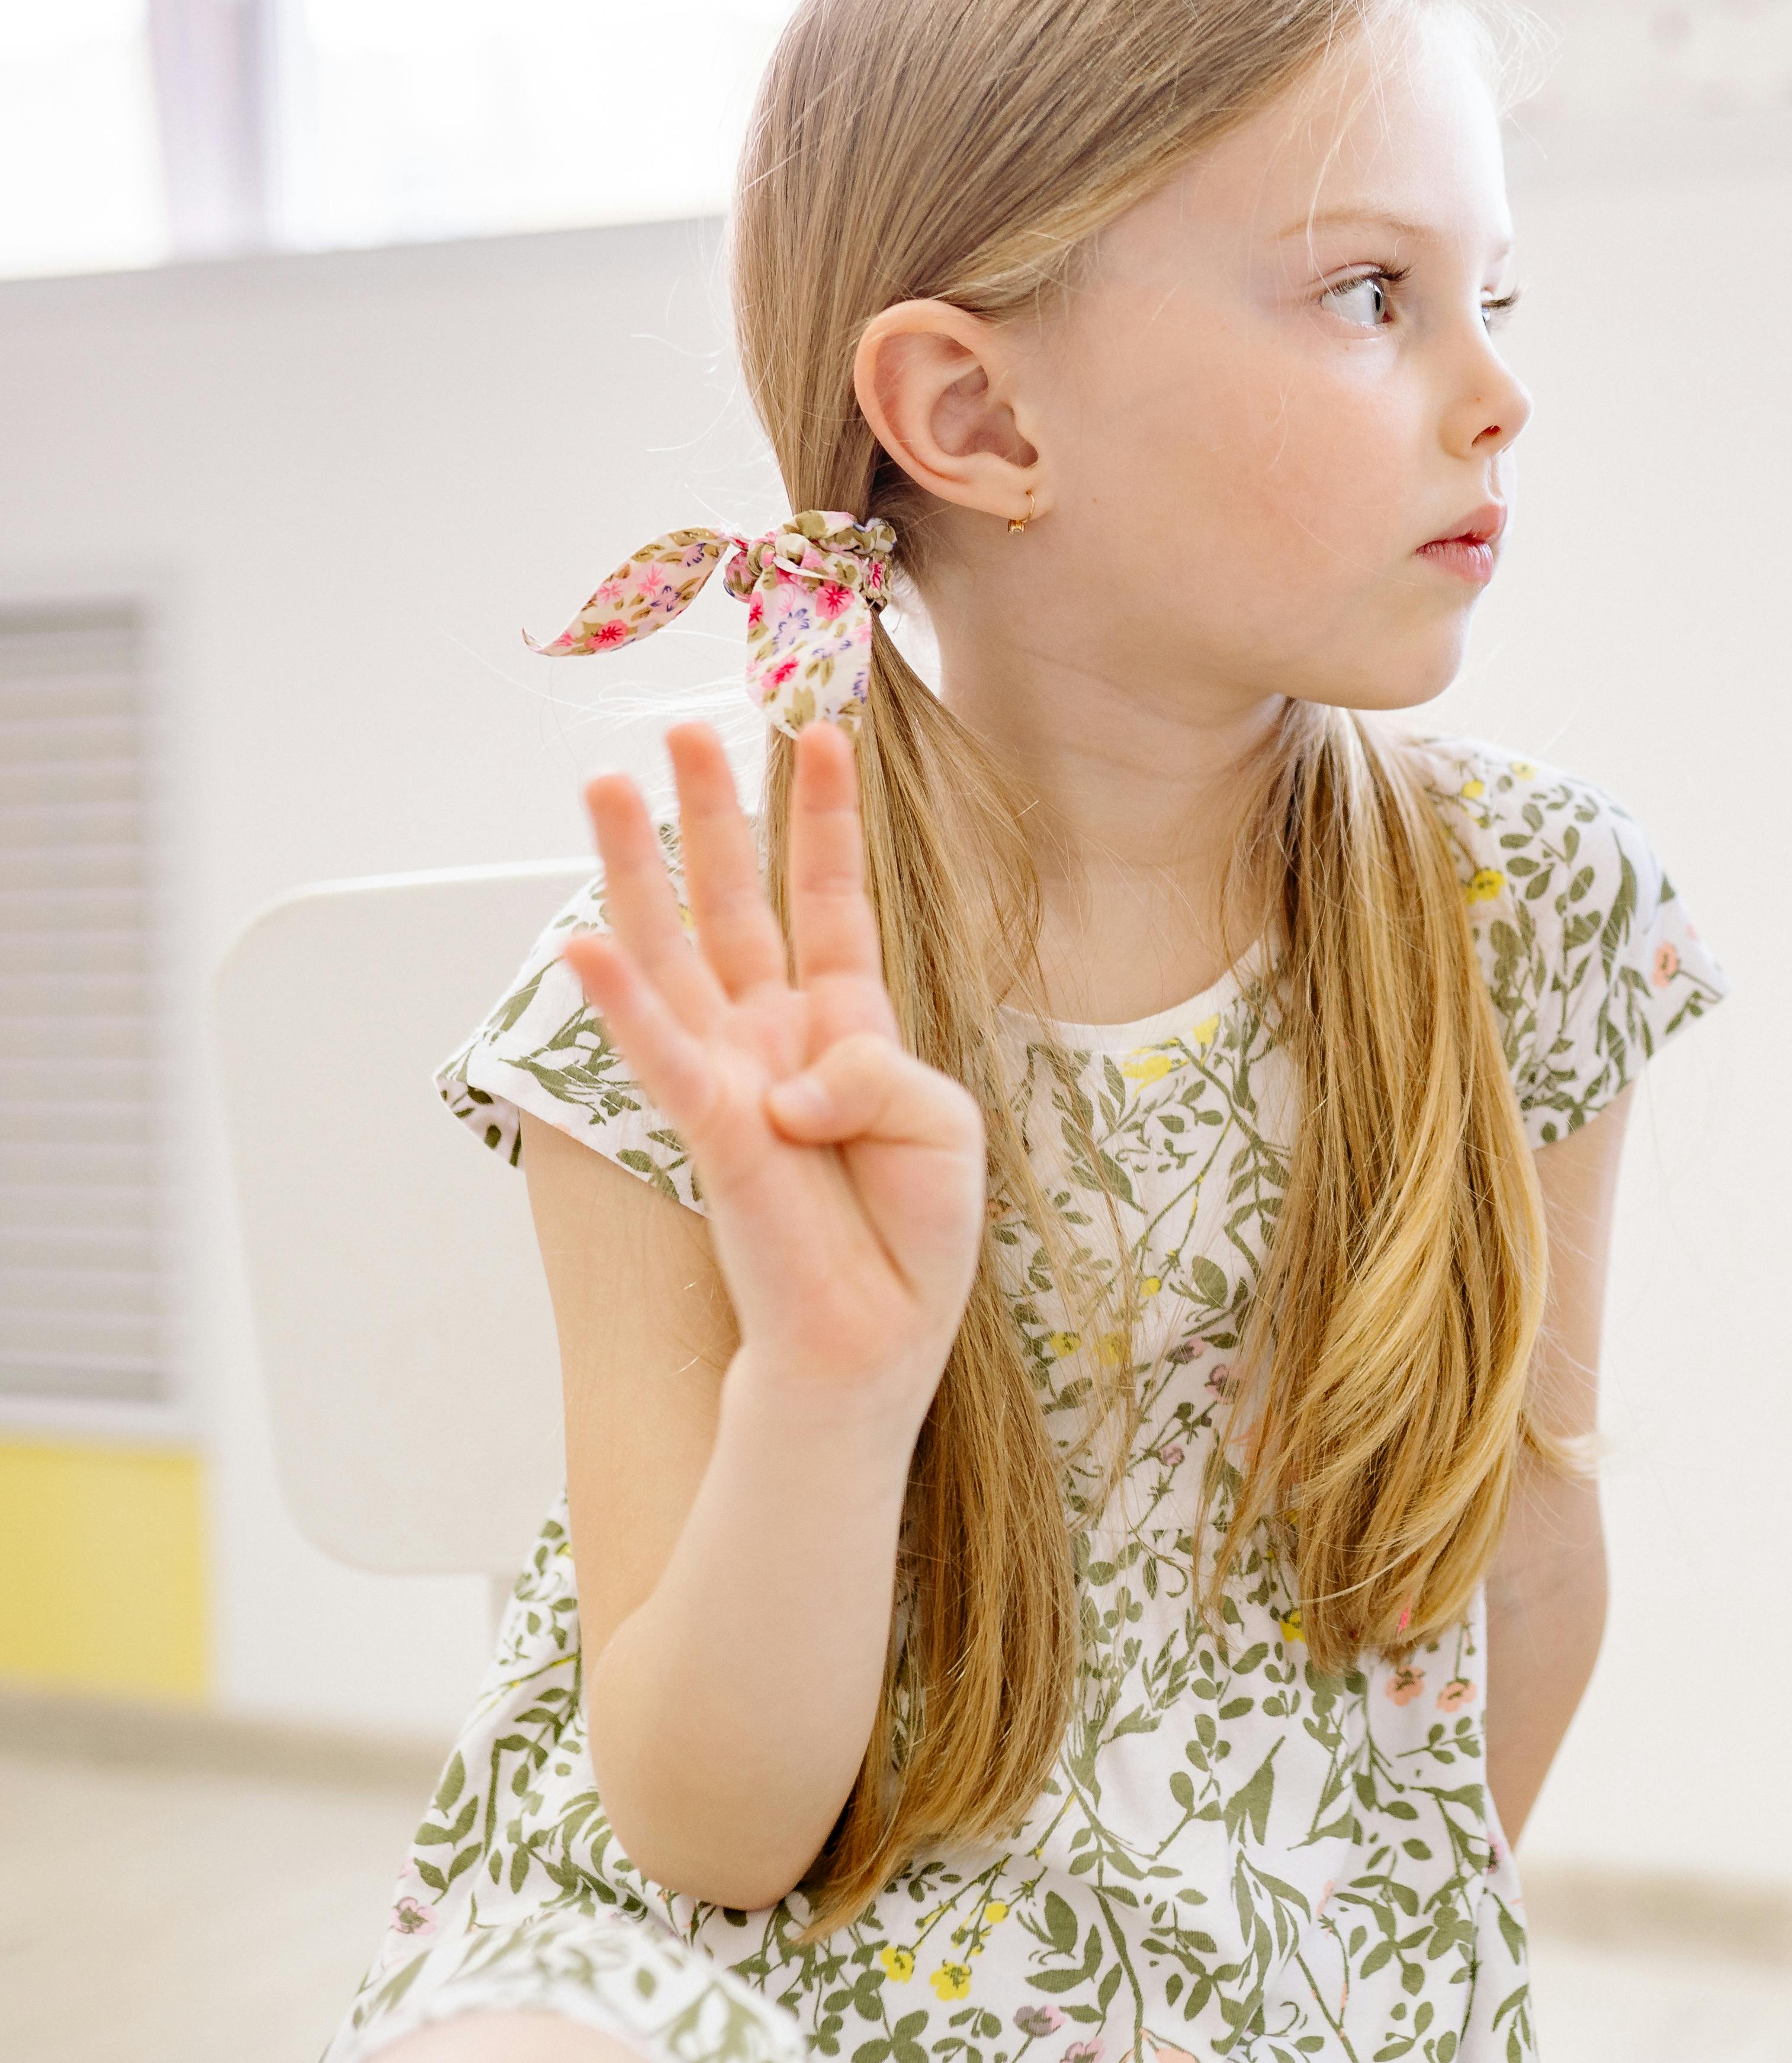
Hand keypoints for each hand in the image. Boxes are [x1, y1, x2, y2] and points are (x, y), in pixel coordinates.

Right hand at [562, 723, 985, 1423]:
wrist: (875, 1334)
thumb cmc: (913, 1231)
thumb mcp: (941, 1126)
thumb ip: (881, 1072)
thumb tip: (789, 1081)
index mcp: (844, 1024)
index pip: (832, 901)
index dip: (827, 821)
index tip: (825, 734)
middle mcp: (775, 1033)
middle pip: (736, 900)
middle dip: (715, 812)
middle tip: (684, 728)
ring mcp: (731, 1074)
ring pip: (675, 949)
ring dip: (638, 867)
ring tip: (606, 784)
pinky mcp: (708, 1129)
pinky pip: (659, 1053)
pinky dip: (622, 1002)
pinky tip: (579, 943)